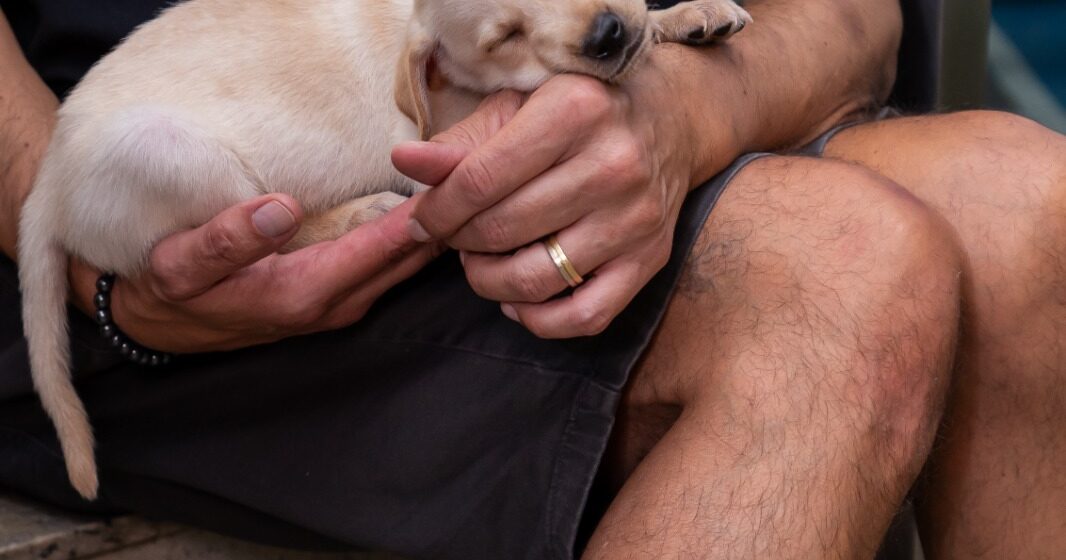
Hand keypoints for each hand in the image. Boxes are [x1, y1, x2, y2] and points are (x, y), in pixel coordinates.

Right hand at [69, 194, 446, 352]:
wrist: (164, 324)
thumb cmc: (172, 289)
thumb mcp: (181, 264)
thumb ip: (228, 239)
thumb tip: (282, 208)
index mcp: (305, 292)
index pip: (382, 246)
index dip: (421, 211)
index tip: (454, 173)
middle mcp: (336, 304)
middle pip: (409, 259)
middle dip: (444, 219)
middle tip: (474, 168)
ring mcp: (343, 305)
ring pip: (407, 266)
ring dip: (435, 231)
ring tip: (465, 182)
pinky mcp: (340, 300)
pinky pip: (393, 268)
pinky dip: (416, 240)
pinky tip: (432, 211)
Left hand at [393, 60, 732, 338]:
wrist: (672, 120)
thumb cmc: (580, 110)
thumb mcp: (519, 108)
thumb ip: (460, 143)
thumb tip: (404, 163)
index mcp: (574, 111)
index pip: (480, 179)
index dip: (438, 209)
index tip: (422, 218)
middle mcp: (613, 165)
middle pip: (503, 230)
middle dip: (460, 241)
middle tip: (454, 235)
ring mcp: (635, 219)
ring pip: (536, 279)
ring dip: (489, 282)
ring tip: (481, 262)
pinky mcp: (651, 260)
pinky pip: (584, 318)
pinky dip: (539, 320)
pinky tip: (518, 300)